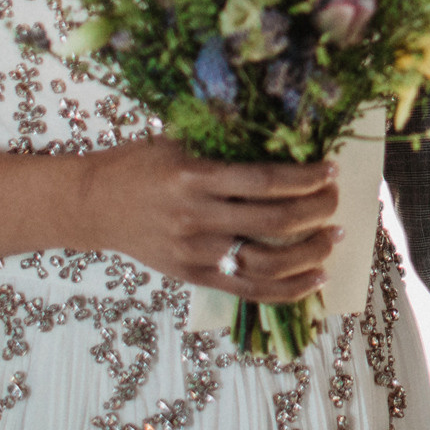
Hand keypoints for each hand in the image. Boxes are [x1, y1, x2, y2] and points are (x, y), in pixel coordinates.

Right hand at [79, 137, 338, 300]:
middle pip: (273, 222)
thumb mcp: (181, 141)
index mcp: (196, 178)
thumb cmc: (141, 165)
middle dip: (316, 211)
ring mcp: (196, 253)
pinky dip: (288, 289)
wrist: (93, 206)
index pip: (264, 181)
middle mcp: (197, 218)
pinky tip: (316, 278)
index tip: (331, 170)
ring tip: (334, 237)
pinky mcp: (194, 276)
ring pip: (267, 263)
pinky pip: (249, 291)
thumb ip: (226, 142)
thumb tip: (287, 137)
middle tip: (335, 201)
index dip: (305, 178)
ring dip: (310, 252)